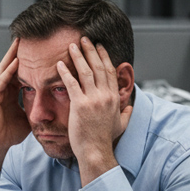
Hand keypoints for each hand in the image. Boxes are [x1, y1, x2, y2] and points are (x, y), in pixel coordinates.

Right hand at [0, 39, 30, 178]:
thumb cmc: (9, 134)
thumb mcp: (27, 117)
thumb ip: (37, 109)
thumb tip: (54, 107)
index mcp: (10, 92)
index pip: (20, 71)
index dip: (28, 61)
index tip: (39, 50)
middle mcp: (2, 89)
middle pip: (11, 65)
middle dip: (18, 52)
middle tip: (27, 37)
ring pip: (5, 69)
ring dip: (12, 55)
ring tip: (20, 42)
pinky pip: (1, 81)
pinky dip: (9, 71)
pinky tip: (16, 62)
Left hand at [56, 37, 132, 185]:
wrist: (96, 152)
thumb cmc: (105, 140)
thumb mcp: (121, 125)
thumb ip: (126, 114)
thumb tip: (130, 107)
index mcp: (114, 98)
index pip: (110, 72)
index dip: (104, 57)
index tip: (99, 47)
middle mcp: (105, 96)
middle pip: (99, 67)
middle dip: (91, 50)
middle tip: (84, 39)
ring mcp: (93, 100)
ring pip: (86, 71)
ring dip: (78, 56)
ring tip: (72, 45)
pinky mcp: (80, 105)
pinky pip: (71, 84)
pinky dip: (65, 72)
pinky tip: (59, 64)